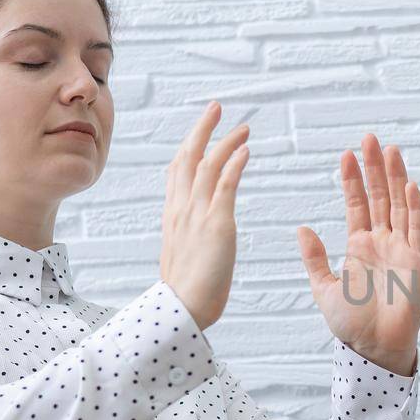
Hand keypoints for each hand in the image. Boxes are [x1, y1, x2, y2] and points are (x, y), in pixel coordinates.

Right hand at [159, 100, 250, 331]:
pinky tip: (246, 150)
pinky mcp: (216, 224)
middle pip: (188, 158)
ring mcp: (196, 215)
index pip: (177, 173)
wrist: (181, 311)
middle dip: (202, 130)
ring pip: (207, 166)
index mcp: (173, 218)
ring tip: (244, 126)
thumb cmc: (185, 294)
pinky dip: (234, 164)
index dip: (188, 147)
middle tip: (216, 108)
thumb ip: (187, 240)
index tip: (198, 132)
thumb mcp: (181, 258)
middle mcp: (181, 210)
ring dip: (226, 142)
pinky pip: (225, 186)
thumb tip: (194, 238)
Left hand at [296, 133, 419, 375]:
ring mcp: (401, 248)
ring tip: (390, 150)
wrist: (374, 347)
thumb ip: (315, 258)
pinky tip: (410, 186)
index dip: (352, 179)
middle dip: (375, 167)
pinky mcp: (416, 260)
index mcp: (359, 245)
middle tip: (369, 138)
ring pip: (398, 204)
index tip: (346, 155)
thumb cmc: (351, 323)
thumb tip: (301, 227)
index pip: (356, 204)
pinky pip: (416, 228)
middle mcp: (382, 242)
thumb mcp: (324, 288)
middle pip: (379, 196)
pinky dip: (414, 207)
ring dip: (395, 178)